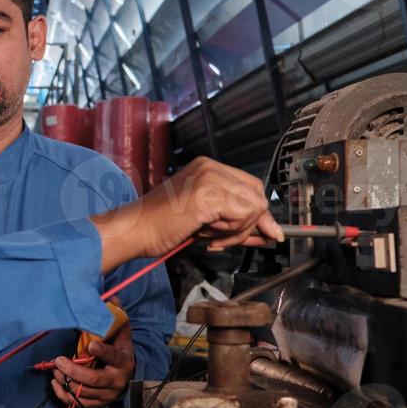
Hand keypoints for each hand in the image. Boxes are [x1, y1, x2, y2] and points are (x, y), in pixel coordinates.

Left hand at [52, 315, 134, 407]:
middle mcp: (117, 380)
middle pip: (93, 380)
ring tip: (54, 369)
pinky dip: (63, 394)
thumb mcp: (122, 334)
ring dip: (66, 381)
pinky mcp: (98, 404)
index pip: (113, 357)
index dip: (102, 352)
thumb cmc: (120, 350)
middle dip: (74, 371)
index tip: (90, 346)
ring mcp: (107, 395)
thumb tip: (111, 297)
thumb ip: (117, 317)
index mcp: (124, 361)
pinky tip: (55, 382)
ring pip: (83, 392)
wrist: (128, 375)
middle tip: (59, 360)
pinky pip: (77, 403)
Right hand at [93, 157, 281, 270]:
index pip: (250, 186)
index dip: (257, 213)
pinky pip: (243, 216)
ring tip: (211, 239)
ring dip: (238, 231)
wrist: (135, 230)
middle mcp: (210, 167)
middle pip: (257, 194)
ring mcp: (209, 178)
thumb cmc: (160, 227)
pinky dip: (232, 234)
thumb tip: (271, 233)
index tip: (263, 234)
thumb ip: (237, 223)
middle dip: (251, 223)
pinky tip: (208, 239)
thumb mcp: (205, 222)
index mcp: (207, 167)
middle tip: (228, 241)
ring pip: (254, 207)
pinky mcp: (208, 195)